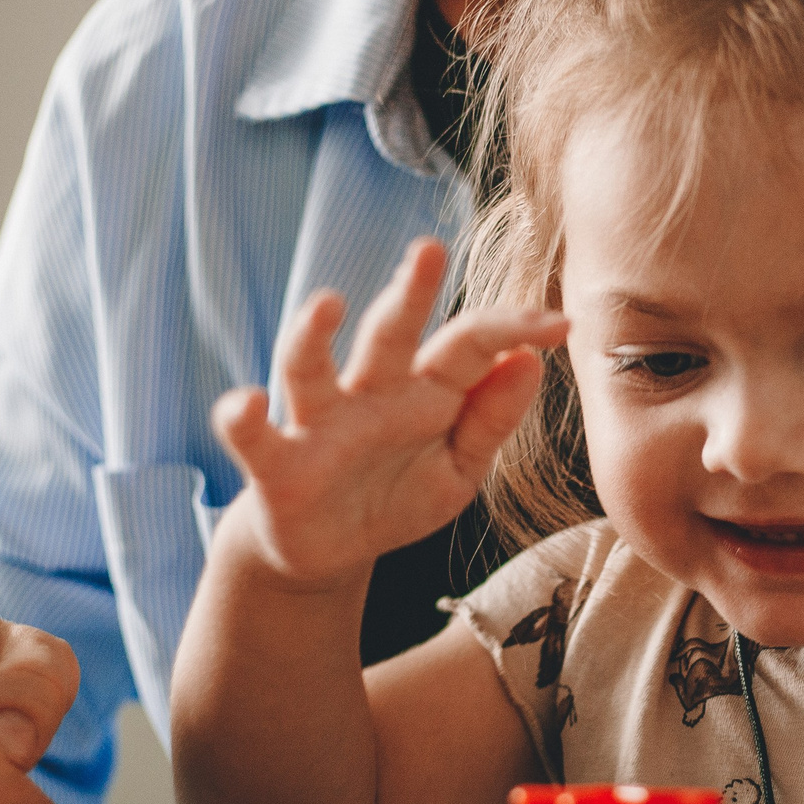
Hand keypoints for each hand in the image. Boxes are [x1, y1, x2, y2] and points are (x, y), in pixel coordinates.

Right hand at [210, 239, 566, 586]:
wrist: (328, 553)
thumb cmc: (395, 498)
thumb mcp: (457, 471)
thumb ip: (490, 422)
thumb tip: (531, 364)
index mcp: (424, 393)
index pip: (469, 347)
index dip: (513, 329)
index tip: (562, 323)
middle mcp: (370, 394)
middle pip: (388, 333)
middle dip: (408, 293)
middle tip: (429, 250)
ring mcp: (317, 422)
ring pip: (309, 367)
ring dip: (311, 334)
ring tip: (326, 305)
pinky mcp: (274, 462)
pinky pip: (251, 436)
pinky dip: (241, 416)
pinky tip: (249, 402)